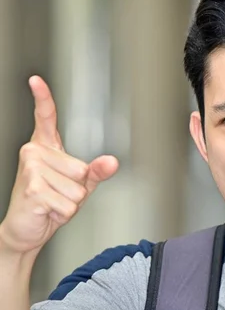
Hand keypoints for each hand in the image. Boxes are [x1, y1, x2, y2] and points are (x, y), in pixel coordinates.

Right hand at [0, 76, 118, 253]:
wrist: (27, 229)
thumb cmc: (50, 203)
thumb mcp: (79, 186)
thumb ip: (96, 172)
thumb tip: (112, 162)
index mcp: (45, 148)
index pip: (45, 118)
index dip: (42, 98)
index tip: (36, 80)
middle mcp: (34, 153)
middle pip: (81, 169)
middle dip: (76, 190)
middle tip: (57, 195)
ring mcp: (31, 169)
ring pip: (77, 189)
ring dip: (69, 203)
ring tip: (52, 202)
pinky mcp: (32, 188)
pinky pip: (68, 203)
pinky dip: (63, 213)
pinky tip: (48, 210)